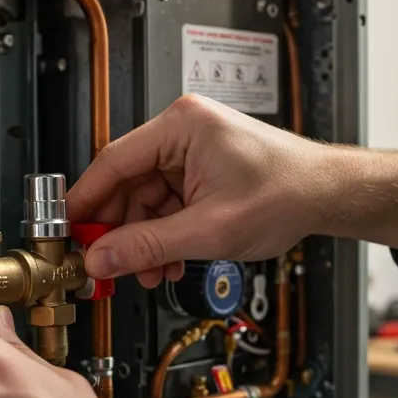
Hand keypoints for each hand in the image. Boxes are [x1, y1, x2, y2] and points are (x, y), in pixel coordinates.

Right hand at [67, 94, 331, 286]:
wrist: (329, 195)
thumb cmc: (288, 192)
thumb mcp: (209, 230)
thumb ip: (148, 246)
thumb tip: (102, 258)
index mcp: (181, 126)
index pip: (113, 162)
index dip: (86, 202)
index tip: (68, 231)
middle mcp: (182, 132)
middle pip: (127, 185)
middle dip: (120, 231)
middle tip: (106, 264)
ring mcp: (191, 151)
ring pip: (145, 200)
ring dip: (144, 240)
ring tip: (149, 272)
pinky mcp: (200, 171)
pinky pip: (166, 205)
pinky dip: (163, 235)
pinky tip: (168, 261)